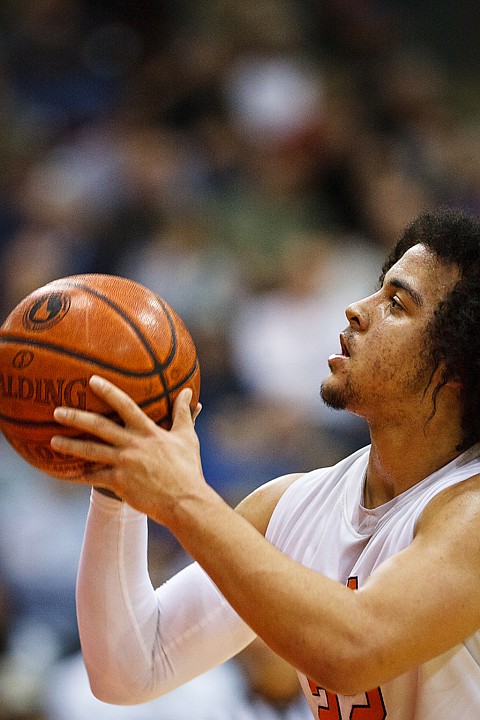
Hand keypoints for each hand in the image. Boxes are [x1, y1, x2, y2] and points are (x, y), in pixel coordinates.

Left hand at [51, 376, 205, 525]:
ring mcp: (124, 464)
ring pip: (91, 451)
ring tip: (53, 441)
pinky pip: (94, 477)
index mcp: (148, 431)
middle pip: (99, 427)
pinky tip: (67, 473)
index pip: (125, 405)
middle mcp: (133, 445)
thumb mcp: (187, 437)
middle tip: (57, 411)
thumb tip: (189, 392)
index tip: (91, 380)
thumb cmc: (188, 468)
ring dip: (70, 446)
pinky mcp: (119, 482)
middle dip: (76, 418)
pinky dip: (80, 475)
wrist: (185, 501)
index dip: (108, 392)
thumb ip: (183, 413)